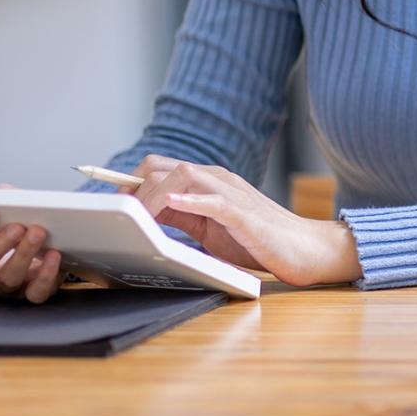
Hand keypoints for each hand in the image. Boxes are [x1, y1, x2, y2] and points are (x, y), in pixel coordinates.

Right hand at [0, 182, 67, 303]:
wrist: (40, 252)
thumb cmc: (15, 233)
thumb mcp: (5, 217)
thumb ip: (2, 203)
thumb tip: (3, 192)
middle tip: (16, 226)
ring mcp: (6, 288)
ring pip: (8, 280)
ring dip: (23, 255)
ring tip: (37, 233)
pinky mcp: (31, 294)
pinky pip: (36, 292)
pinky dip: (46, 274)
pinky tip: (54, 254)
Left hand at [124, 155, 361, 286]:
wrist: (305, 250)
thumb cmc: (258, 242)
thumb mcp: (210, 230)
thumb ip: (182, 217)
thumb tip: (145, 216)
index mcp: (208, 183)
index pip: (160, 168)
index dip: (130, 182)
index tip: (111, 203)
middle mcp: (217, 179)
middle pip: (164, 166)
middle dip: (135, 188)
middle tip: (119, 216)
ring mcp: (232, 193)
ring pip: (184, 175)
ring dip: (154, 195)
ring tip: (137, 216)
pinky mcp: (246, 214)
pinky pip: (215, 201)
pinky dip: (192, 200)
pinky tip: (174, 205)